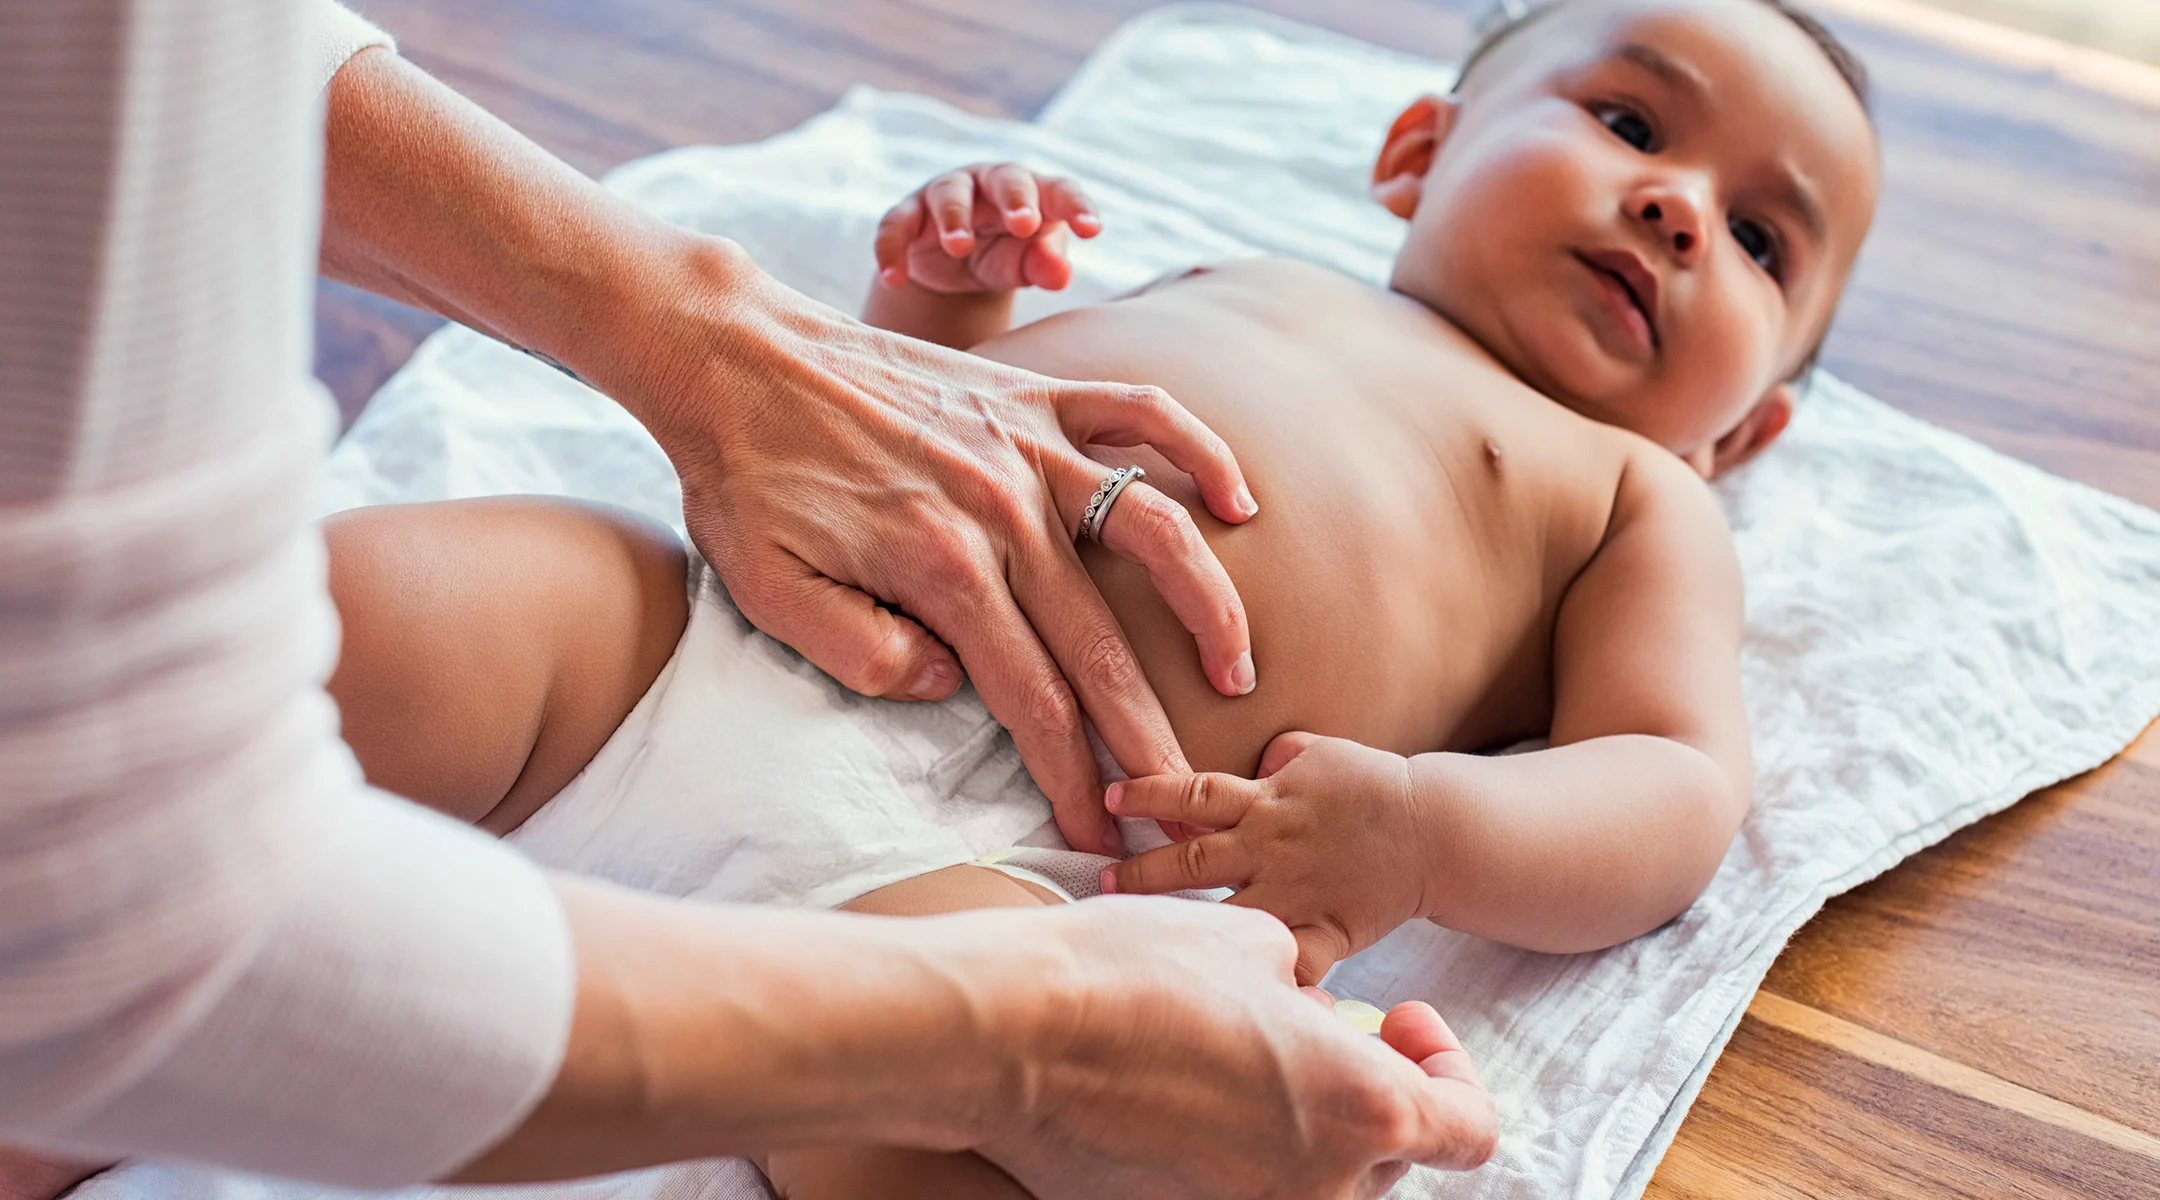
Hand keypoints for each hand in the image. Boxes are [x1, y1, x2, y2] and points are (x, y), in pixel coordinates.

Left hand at [605, 241, 1258, 856]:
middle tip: (1185, 799)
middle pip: (1101, 644)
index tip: (1099, 835)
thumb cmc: (742, 479)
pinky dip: (1202, 451)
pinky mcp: (1032, 391)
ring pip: (1154, 533)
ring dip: (1207, 609)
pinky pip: (1141, 414)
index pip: (1032, 699)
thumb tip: (951, 687)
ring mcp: (1027, 443)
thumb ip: (861, 654)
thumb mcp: (767, 593)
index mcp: (941, 568)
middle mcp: (1003, 507)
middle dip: (1148, 736)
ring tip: (1238, 670)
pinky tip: (1242, 504)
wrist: (732, 354)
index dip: (1071, 777)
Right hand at [874, 163, 1101, 294]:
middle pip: (1005, 178)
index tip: (1092, 231)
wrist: (955, 267)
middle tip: (1024, 224)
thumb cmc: (1008, 255)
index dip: (1076, 206)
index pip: (1060, 190)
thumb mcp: (1027, 265)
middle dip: (1015, 198)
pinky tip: (895, 277)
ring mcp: (945, 194)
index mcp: (1033, 191)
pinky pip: (895, 226)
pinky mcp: (908, 216)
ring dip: (954, 218)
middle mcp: (990, 183)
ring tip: (959, 247)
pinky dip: (892, 249)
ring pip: (949, 194)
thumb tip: (1061, 275)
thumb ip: (1045, 265)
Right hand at [969, 897, 1496, 1198]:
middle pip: (1389, 1158)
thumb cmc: (1132, 972)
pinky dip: (1237, 1146)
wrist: (1007, 1033)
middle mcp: (1318, 1183)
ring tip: (1247, 1050)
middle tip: (1319, 1024)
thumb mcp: (1250, 940)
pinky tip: (1189, 1084)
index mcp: (1360, 1108)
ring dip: (1305, 1122)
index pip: (1467, 1128)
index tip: (1401, 1019)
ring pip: (1314, 1178)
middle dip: (1369, 1089)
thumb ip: (1308, 985)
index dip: (1449, 1069)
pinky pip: (1240, 1187)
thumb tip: (1308, 1013)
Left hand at [1103, 733, 1434, 984]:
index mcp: (1265, 801)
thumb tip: (1250, 760)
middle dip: (1138, 871)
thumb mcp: (1320, 751)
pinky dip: (1259, 982)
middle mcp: (1270, 847)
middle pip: (1190, 858)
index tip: (1107, 798)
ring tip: (1135, 933)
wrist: (1433, 830)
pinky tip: (1219, 1001)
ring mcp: (1294, 893)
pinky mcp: (1323, 932)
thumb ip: (1276, 757)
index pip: (1191, 792)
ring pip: (1222, 912)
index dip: (1145, 793)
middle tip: (1096, 881)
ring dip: (1177, 923)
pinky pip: (1286, 966)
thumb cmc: (1374, 787)